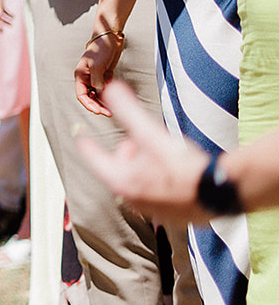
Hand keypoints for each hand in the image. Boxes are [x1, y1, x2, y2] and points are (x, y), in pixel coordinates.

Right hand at [75, 29, 123, 115]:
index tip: (98, 111)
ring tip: (113, 109)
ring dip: (104, 102)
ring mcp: (96, 77)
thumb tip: (99, 92)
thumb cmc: (100, 48)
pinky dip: (110, 94)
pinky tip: (116, 97)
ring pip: (98, 95)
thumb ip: (97, 79)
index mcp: (80, 75)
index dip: (89, 104)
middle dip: (98, 106)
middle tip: (108, 113)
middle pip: (90, 97)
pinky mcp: (105, 76)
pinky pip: (106, 89)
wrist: (110, 38)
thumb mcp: (97, 64)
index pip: (81, 95)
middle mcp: (87, 78)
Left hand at [76, 82, 212, 225]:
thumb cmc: (183, 165)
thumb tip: (110, 88)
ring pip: (140, 186)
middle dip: (124, 156)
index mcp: (123, 181)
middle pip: (119, 174)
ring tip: (154, 156)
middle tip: (133, 143)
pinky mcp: (174, 217)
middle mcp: (134, 200)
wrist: (221, 192)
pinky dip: (160, 184)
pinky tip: (173, 175)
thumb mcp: (152, 134)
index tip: (82, 140)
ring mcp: (154, 211)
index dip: (89, 147)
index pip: (96, 160)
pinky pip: (159, 197)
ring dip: (142, 170)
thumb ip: (129, 111)